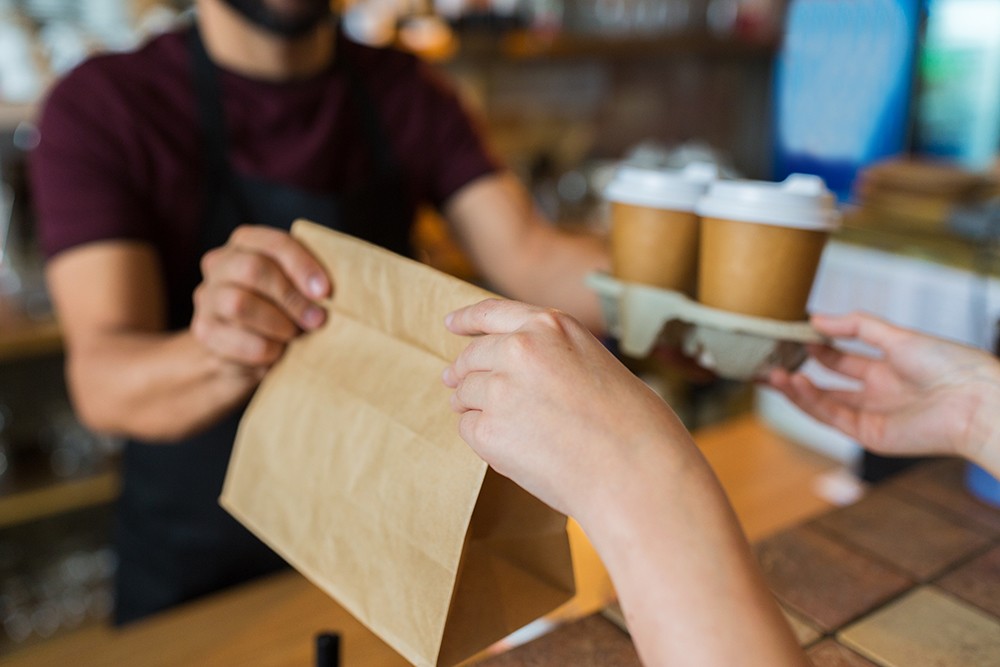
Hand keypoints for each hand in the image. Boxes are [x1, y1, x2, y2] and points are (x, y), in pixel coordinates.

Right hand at [191, 226, 329, 371]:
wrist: (243, 360)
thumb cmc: (282, 317)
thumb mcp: (297, 293)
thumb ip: (309, 284)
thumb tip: (331, 294)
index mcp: (247, 244)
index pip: (274, 243)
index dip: (302, 265)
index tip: (325, 292)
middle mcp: (220, 264)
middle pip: (254, 269)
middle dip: (292, 297)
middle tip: (318, 320)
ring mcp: (207, 298)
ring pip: (240, 304)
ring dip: (278, 324)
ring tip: (294, 337)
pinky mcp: (204, 331)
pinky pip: (238, 340)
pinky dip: (266, 350)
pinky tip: (276, 353)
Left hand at [442, 298, 691, 519]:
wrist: (636, 470)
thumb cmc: (630, 423)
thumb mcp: (592, 362)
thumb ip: (549, 355)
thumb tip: (503, 369)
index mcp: (549, 325)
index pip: (492, 313)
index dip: (466, 319)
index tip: (451, 324)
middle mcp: (520, 348)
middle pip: (471, 357)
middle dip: (463, 373)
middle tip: (456, 386)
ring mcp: (501, 388)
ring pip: (464, 393)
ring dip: (473, 408)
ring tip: (508, 430)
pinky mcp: (489, 430)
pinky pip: (468, 428)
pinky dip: (482, 438)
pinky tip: (515, 450)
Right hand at [768, 312, 999, 465]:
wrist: (974, 401)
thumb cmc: (949, 365)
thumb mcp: (897, 336)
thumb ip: (856, 328)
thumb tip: (816, 319)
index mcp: (887, 367)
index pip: (840, 358)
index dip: (815, 346)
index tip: (790, 334)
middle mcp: (876, 392)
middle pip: (826, 383)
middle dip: (796, 372)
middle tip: (767, 360)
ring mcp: (872, 415)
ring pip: (823, 402)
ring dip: (795, 389)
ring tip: (771, 374)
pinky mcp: (870, 435)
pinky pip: (832, 417)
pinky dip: (810, 402)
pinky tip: (795, 384)